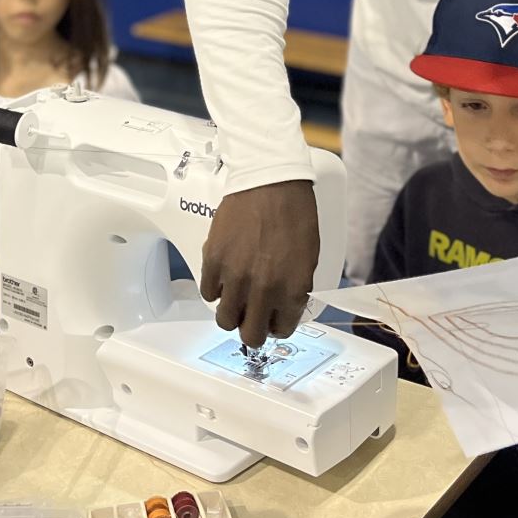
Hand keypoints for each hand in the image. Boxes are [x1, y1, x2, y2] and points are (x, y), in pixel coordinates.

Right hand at [200, 180, 318, 348]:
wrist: (270, 181)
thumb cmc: (294, 212)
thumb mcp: (309, 257)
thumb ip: (296, 287)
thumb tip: (284, 304)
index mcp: (292, 289)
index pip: (282, 330)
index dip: (277, 327)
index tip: (273, 321)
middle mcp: (263, 289)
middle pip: (251, 336)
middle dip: (252, 331)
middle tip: (252, 319)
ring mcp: (235, 276)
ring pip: (225, 320)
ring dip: (231, 314)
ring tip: (235, 300)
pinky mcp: (214, 261)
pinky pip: (207, 292)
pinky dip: (214, 290)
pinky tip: (223, 279)